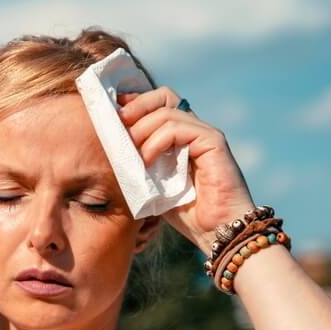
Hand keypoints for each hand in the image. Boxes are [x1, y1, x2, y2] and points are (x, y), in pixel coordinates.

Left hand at [117, 87, 255, 253]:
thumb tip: (112, 149)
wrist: (217, 233)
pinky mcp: (213, 142)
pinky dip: (156, 142)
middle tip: (118, 125)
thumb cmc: (190, 215)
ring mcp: (205, 134)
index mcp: (183, 137)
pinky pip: (178, 128)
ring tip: (132, 154)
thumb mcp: (155, 186)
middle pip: (164, 96)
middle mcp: (195, 130)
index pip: (159, 104)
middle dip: (136, 106)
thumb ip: (141, 165)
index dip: (135, 104)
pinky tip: (147, 161)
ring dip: (142, 130)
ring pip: (166, 112)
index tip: (113, 114)